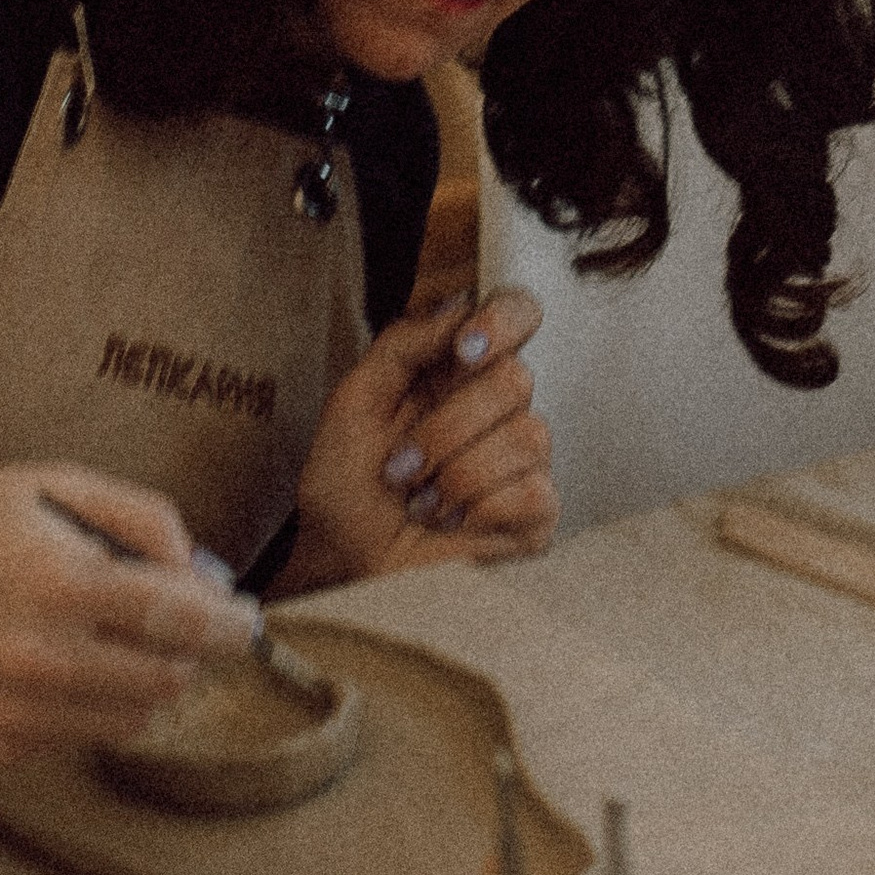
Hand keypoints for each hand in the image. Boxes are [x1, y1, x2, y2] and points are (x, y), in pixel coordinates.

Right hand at [0, 462, 255, 766]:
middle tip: (185, 620)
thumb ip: (143, 520)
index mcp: (60, 587)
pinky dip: (92, 702)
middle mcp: (39, 662)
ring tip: (119, 634)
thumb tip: (200, 573)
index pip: (178, 622)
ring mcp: (13, 714)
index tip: (247, 622)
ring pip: (131, 720)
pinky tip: (62, 659)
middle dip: (190, 652)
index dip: (229, 625)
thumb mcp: (59, 483)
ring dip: (147, 681)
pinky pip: (79, 735)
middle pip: (166, 681)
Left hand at [279, 291, 556, 587]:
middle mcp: (499, 410)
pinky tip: (450, 522)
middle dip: (447, 427)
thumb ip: (402, 344)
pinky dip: (479, 510)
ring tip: (421, 502)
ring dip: (457, 474)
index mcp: (460, 372)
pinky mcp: (535, 514)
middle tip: (402, 465)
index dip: (504, 320)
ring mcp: (522, 462)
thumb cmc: (345, 489)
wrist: (340, 565)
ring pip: (527, 434)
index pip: (517, 314)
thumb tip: (458, 308)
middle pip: (516, 378)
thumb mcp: (354, 402)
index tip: (465, 347)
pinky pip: (534, 491)